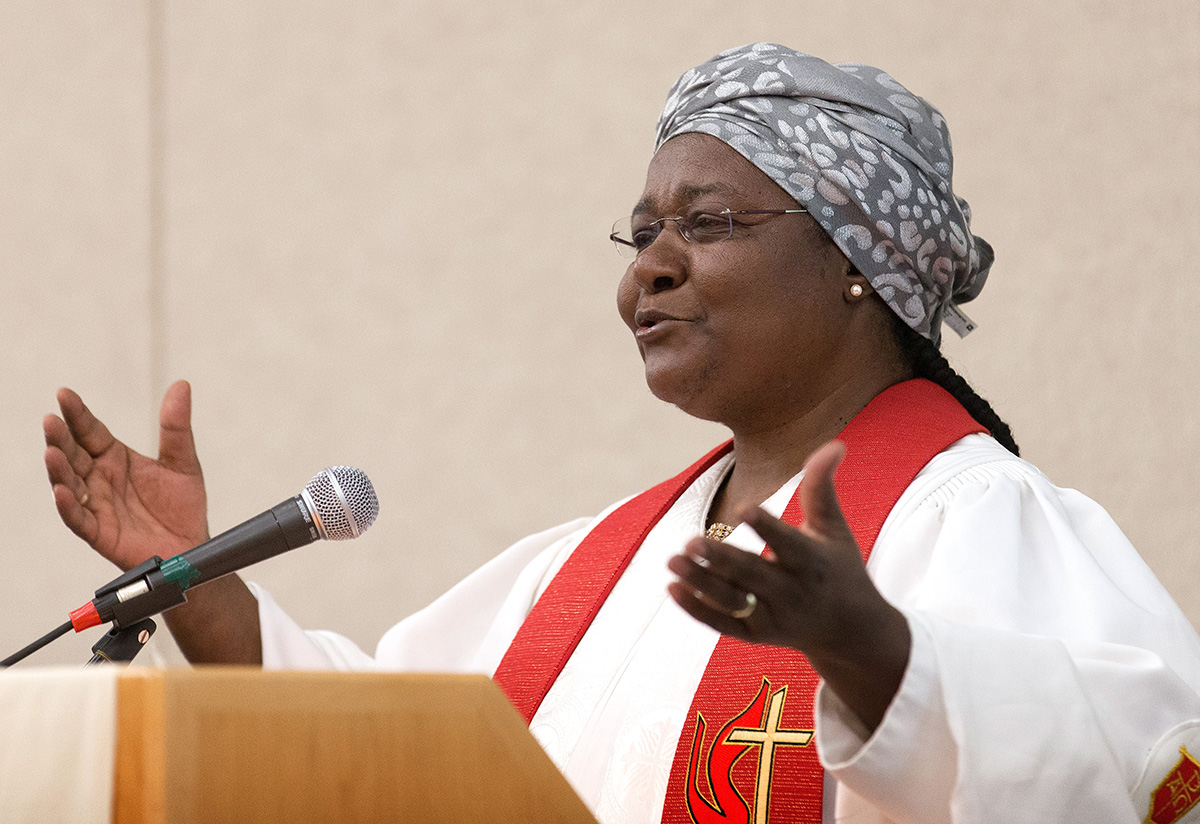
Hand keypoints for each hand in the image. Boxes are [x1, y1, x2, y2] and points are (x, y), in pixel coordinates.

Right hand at [44, 380, 209, 571]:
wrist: (191, 546)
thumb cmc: (183, 506)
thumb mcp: (183, 461)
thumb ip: (176, 427)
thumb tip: (182, 385)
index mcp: (115, 458)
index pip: (91, 432)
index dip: (78, 414)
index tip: (64, 394)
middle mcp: (100, 479)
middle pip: (74, 455)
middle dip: (61, 438)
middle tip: (50, 420)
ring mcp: (97, 505)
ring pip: (70, 484)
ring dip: (59, 470)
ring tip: (51, 452)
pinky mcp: (100, 532)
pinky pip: (79, 519)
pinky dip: (68, 506)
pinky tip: (61, 491)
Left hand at [667, 440, 910, 730]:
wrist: (850, 632)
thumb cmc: (840, 569)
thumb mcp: (834, 529)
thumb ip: (822, 488)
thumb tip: (834, 443)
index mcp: (812, 562)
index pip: (788, 543)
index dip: (767, 527)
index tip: (744, 508)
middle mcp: (792, 592)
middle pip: (752, 574)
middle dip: (722, 559)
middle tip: (690, 540)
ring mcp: (772, 616)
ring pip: (733, 601)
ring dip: (700, 583)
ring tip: (672, 560)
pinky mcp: (755, 634)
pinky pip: (723, 624)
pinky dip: (697, 609)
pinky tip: (672, 587)